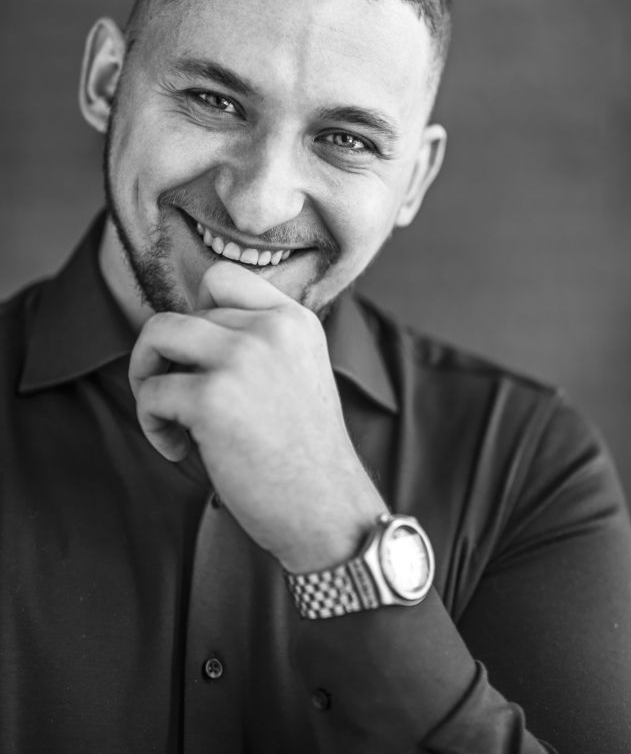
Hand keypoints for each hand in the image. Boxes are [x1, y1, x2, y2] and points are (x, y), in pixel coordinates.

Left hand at [128, 261, 385, 570]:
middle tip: (178, 401)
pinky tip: (180, 450)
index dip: (196, 309)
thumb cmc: (304, 453)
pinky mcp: (212, 398)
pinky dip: (152, 423)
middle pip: (182, 314)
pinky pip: (152, 392)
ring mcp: (241, 358)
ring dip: (147, 375)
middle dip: (167, 358)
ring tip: (166, 416)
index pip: (222, 277)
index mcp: (294, 320)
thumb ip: (255, 343)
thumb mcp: (296, 373)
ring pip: (156, 335)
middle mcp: (270, 328)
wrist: (327, 509)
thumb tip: (181, 334)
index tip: (199, 354)